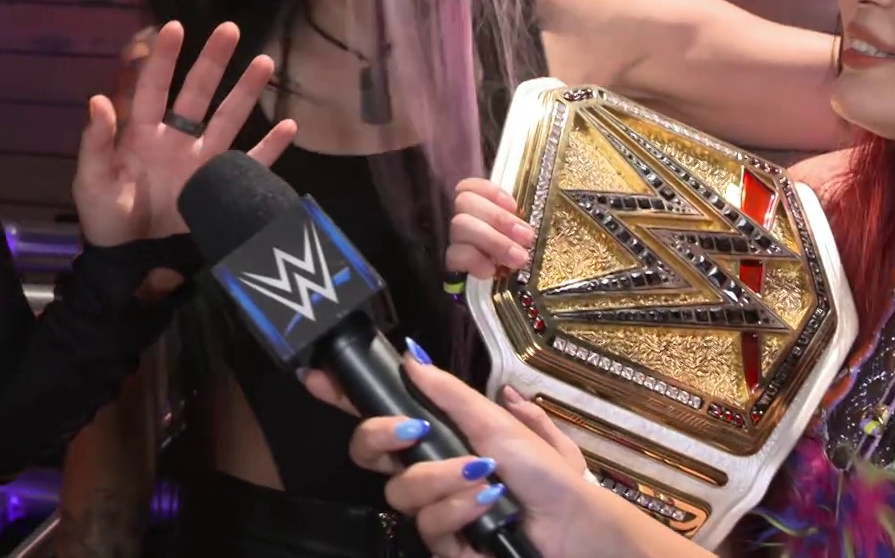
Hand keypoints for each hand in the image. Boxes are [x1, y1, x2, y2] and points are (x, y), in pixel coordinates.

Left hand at [72, 21, 296, 245]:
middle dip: (212, 62)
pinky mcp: (220, 187)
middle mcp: (176, 139)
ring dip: (246, 92)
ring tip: (264, 62)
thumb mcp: (92, 183)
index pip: (154, 88)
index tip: (173, 27)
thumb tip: (97, 99)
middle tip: (229, 29)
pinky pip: (251, 163)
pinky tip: (290, 126)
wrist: (133, 264)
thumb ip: (95, 143)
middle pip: (197, 93)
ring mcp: (201, 162)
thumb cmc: (106, 221)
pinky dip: (271, 147)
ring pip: (228, 118)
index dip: (163, 59)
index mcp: (142, 134)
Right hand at [302, 354, 604, 557]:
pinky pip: (430, 526)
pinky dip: (460, 507)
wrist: (576, 523)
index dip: (346, 398)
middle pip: (368, 455)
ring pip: (400, 492)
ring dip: (441, 477)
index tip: (318, 376)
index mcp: (438, 437)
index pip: (383, 416)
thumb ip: (449, 392)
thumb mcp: (498, 421)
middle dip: (380, 436)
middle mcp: (428, 472)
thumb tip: (409, 355)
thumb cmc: (545, 472)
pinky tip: (489, 501)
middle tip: (410, 428)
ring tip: (484, 475)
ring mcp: (434, 511)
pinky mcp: (446, 547)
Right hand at [446, 178, 537, 280]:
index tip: (513, 205)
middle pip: (464, 202)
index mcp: (478, 210)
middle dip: (498, 217)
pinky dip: (475, 261)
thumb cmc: (517, 259)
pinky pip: (455, 256)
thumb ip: (518, 222)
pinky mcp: (452, 267)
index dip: (489, 190)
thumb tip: (533, 219)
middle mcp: (461, 221)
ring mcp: (454, 243)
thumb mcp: (520, 237)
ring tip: (519, 258)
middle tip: (527, 237)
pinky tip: (492, 271)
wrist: (502, 301)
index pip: (468, 186)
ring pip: (460, 226)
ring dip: (494, 240)